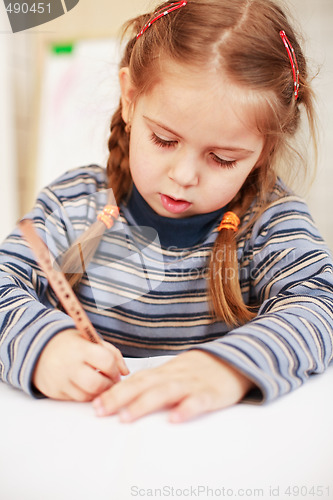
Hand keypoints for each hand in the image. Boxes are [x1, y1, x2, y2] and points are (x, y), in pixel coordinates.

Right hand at [32, 329, 128, 400]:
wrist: (39, 348)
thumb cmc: (70, 344)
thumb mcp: (90, 339)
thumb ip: (111, 352)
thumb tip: (125, 372)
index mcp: (80, 348)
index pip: (106, 361)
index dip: (115, 369)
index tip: (116, 371)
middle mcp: (69, 365)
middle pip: (97, 384)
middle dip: (108, 385)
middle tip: (110, 382)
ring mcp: (60, 380)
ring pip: (87, 396)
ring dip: (98, 392)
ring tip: (99, 383)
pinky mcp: (54, 392)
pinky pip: (76, 399)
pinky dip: (85, 395)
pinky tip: (86, 386)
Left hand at [92, 350, 254, 422]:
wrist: (235, 360)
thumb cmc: (200, 370)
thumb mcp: (174, 373)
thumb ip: (154, 383)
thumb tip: (125, 396)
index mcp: (164, 372)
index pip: (136, 380)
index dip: (115, 391)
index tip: (95, 405)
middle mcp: (174, 375)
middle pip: (144, 384)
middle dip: (120, 397)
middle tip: (100, 410)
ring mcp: (193, 383)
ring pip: (165, 391)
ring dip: (144, 404)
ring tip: (126, 418)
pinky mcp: (212, 393)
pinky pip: (198, 401)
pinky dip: (186, 408)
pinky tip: (175, 418)